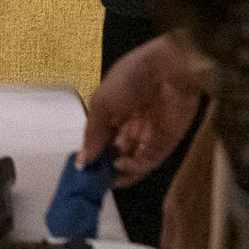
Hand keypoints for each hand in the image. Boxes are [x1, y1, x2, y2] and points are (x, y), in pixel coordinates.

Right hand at [81, 33, 202, 183]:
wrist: (169, 69)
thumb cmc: (131, 78)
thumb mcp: (102, 102)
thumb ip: (93, 133)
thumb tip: (82, 160)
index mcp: (113, 112)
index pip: (100, 139)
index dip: (91, 154)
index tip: (80, 169)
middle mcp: (130, 125)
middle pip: (114, 153)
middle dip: (103, 167)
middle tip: (92, 179)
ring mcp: (148, 136)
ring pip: (130, 162)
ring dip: (117, 172)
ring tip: (105, 178)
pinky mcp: (165, 144)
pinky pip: (147, 163)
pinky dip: (133, 170)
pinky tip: (120, 168)